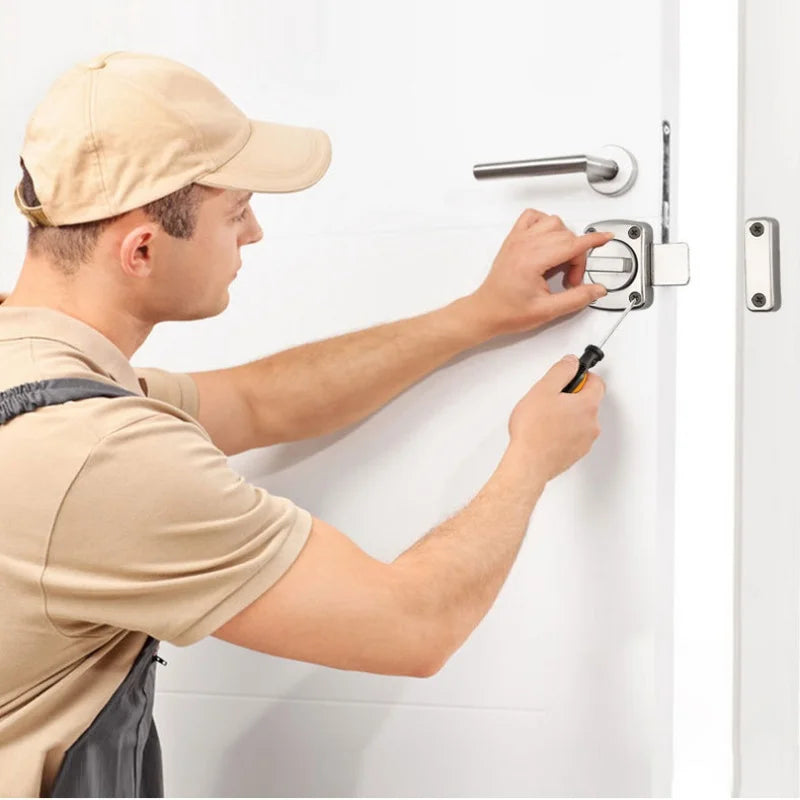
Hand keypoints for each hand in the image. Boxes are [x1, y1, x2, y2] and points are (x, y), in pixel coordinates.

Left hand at [467, 209, 613, 336]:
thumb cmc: (507, 312)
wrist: (485, 312)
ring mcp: (517, 240)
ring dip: (563, 239)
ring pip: (553, 222)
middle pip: (566, 236)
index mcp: (532, 260)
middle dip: (576, 257)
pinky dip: (544, 223)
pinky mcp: (513, 239)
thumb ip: (576, 299)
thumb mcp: (546, 311)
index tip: (606, 238)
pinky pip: (532, 217)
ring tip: (559, 263)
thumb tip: (597, 290)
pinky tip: (547, 241)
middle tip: (570, 280)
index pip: (571, 244)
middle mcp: (524, 245)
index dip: (593, 241)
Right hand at [508, 355, 604, 480]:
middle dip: (572, 397)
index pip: (597, 382)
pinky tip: (545, 433)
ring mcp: (585, 441)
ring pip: (581, 420)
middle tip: (550, 399)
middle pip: (589, 401)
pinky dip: (563, 432)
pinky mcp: (575, 454)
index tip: (570, 376)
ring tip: (544, 418)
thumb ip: (561, 371)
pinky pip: (574, 436)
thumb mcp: (543, 389)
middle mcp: (591, 424)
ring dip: (567, 416)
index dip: (583, 376)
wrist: (529, 463)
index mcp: (587, 405)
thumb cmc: (533, 431)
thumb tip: (571, 363)